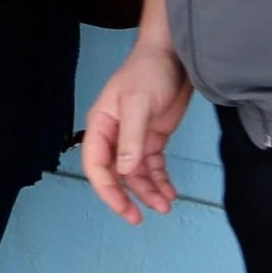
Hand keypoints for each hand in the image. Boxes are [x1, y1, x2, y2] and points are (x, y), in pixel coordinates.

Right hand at [82, 40, 191, 222]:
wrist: (175, 54)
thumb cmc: (149, 71)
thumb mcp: (138, 103)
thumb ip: (131, 138)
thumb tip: (124, 171)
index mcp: (101, 125)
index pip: (96, 165)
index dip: (107, 190)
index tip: (123, 208)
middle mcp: (114, 135)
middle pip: (115, 175)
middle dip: (127, 197)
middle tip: (139, 218)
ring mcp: (134, 138)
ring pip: (136, 175)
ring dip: (148, 192)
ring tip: (165, 206)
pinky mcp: (153, 138)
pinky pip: (153, 167)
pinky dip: (161, 181)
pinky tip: (170, 192)